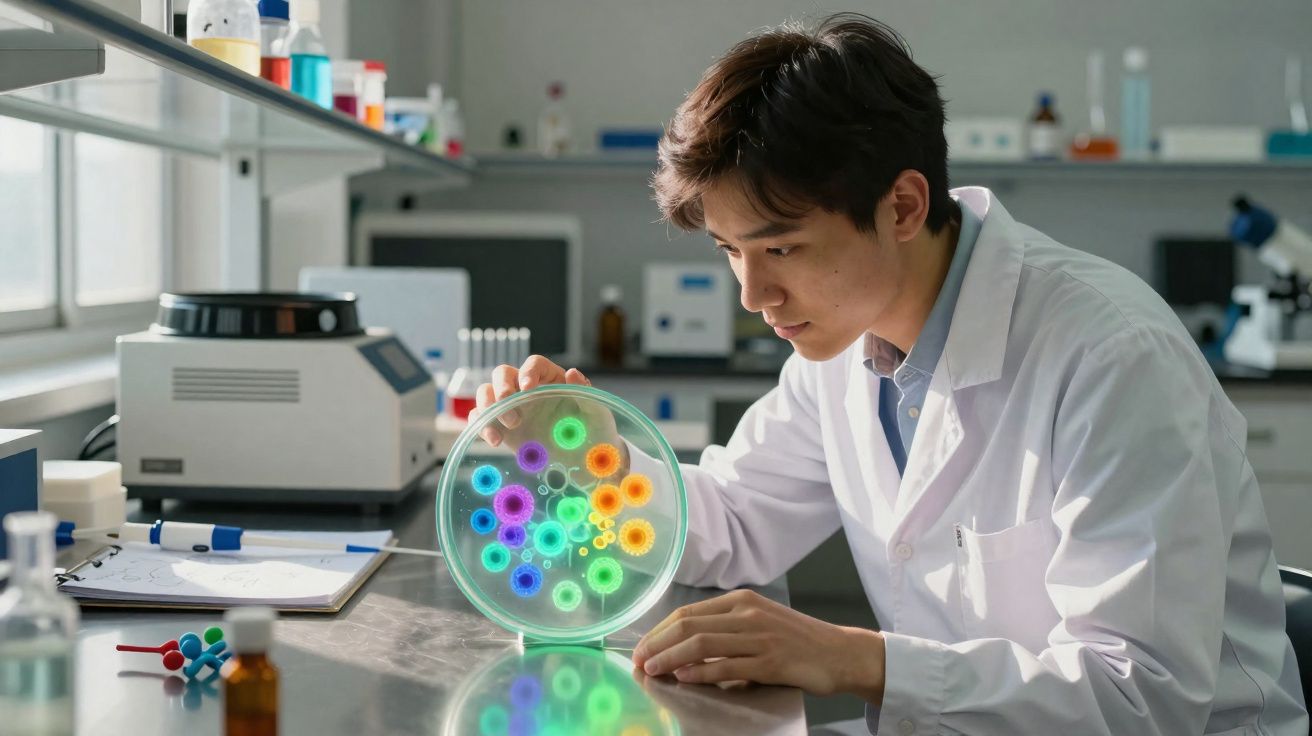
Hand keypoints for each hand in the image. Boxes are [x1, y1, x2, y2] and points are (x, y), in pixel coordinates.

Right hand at [469, 355, 620, 456]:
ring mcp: (512, 407)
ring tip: (509, 427)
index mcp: (551, 379)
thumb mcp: (596, 412)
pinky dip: (481, 425)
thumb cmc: (594, 431)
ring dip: (488, 405)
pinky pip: (481, 419)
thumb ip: (584, 392)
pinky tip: (495, 440)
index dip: (528, 372)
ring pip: (486, 393)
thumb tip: (572, 372)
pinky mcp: (501, 427)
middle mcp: (527, 389)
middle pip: (502, 373)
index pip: (534, 364)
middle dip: (501, 387)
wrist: (585, 462)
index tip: (528, 388)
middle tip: (510, 406)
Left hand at [631, 589, 885, 703]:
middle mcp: (747, 614)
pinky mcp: (770, 661)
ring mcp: (759, 636)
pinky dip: (702, 672)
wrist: (839, 652)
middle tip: (638, 661)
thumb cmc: (796, 640)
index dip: (659, 630)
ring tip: (653, 670)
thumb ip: (725, 628)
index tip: (641, 647)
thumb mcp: (758, 622)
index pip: (687, 612)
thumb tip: (683, 645)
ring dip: (671, 657)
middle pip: (688, 625)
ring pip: (702, 644)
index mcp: (741, 601)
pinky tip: (684, 678)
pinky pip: (728, 666)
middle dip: (657, 643)